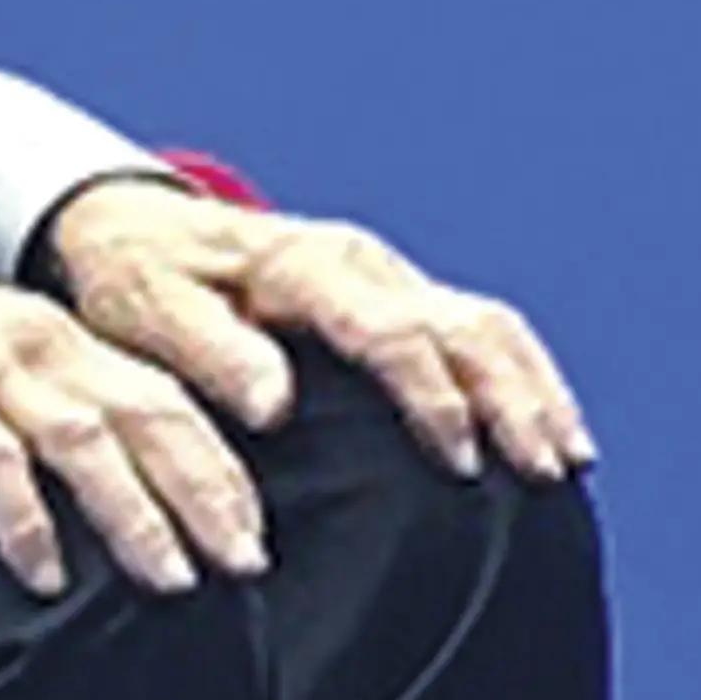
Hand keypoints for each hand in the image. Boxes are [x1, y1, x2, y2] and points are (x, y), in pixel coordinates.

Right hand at [0, 208, 268, 600]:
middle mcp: (25, 336)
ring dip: (134, 509)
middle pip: (145, 411)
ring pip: (81, 433)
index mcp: (48, 334)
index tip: (256, 538)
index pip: (161, 396)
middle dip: (205, 491)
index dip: (220, 466)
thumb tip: (104, 493)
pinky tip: (43, 570)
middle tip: (245, 566)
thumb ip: (31, 413)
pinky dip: (24, 514)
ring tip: (170, 580)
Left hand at [42, 178, 595, 484]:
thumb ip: (206, 350)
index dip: (430, 395)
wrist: (135, 228)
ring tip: (565, 459)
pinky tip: (549, 429)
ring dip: (533, 387)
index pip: (388, 329)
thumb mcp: (145, 310)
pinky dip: (524, 374)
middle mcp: (357, 262)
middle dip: (511, 396)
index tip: (458, 459)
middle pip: (461, 323)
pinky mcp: (396, 292)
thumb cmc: (138, 279)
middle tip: (542, 471)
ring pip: (486, 322)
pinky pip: (482, 326)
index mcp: (299, 266)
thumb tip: (271, 403)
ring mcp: (385, 273)